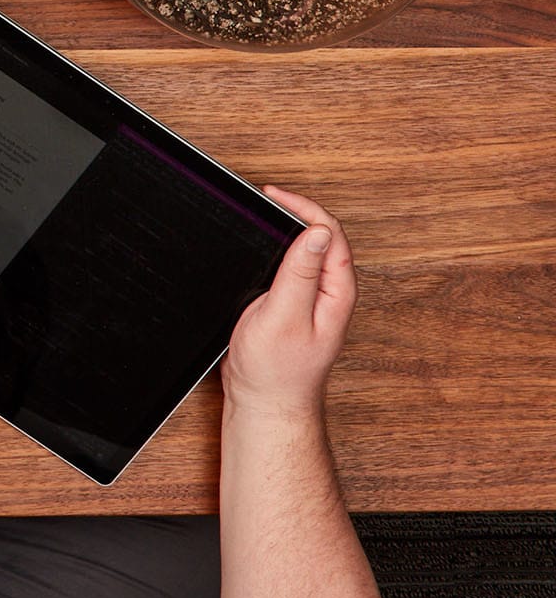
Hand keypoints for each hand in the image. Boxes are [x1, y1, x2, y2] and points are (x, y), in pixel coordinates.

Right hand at [224, 187, 356, 419]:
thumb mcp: (285, 316)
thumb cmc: (276, 370)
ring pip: (308, 251)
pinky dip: (278, 247)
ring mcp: (313, 299)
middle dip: (297, 210)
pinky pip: (293, 266)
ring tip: (265, 210)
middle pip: (322, 237)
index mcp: (336, 292)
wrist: (265, 402)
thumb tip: (316, 232)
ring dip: (288, 228)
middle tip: (266, 196)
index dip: (304, 208)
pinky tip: (262, 244)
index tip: (272, 195)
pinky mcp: (293, 305)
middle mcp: (330, 293)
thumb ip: (301, 273)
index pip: (330, 235)